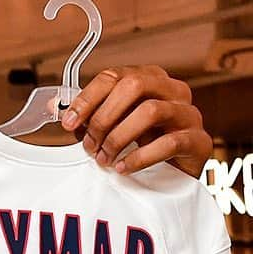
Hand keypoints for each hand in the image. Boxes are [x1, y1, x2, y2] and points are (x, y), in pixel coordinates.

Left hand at [59, 66, 211, 177]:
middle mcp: (172, 90)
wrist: (171, 177)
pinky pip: (169, 142)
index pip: (114, 76)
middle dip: (103, 118)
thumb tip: (55, 107)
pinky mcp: (199, 141)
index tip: (68, 122)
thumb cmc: (138, 146)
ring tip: (104, 158)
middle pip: (133, 86)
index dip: (87, 98)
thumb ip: (87, 116)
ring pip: (151, 111)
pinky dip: (139, 157)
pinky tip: (122, 168)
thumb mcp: (109, 128)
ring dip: (118, 137)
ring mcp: (189, 114)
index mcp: (148, 80)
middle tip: (89, 145)